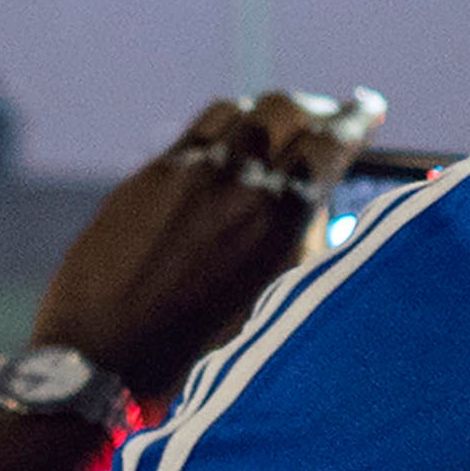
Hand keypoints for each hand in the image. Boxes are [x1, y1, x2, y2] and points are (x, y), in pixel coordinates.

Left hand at [31, 93, 358, 399]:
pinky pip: (198, 131)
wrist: (101, 363)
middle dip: (316, 109)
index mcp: (278, 222)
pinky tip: (228, 142)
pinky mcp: (147, 177)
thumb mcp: (272, 306)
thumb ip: (300, 248)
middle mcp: (235, 183)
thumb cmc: (195, 356)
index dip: (356, 118)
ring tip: (278, 128)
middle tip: (328, 116)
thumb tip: (313, 205)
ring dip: (268, 113)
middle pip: (287, 111)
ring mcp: (186, 172)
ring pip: (239, 111)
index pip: (329, 144)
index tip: (369, 106)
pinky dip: (225, 126)